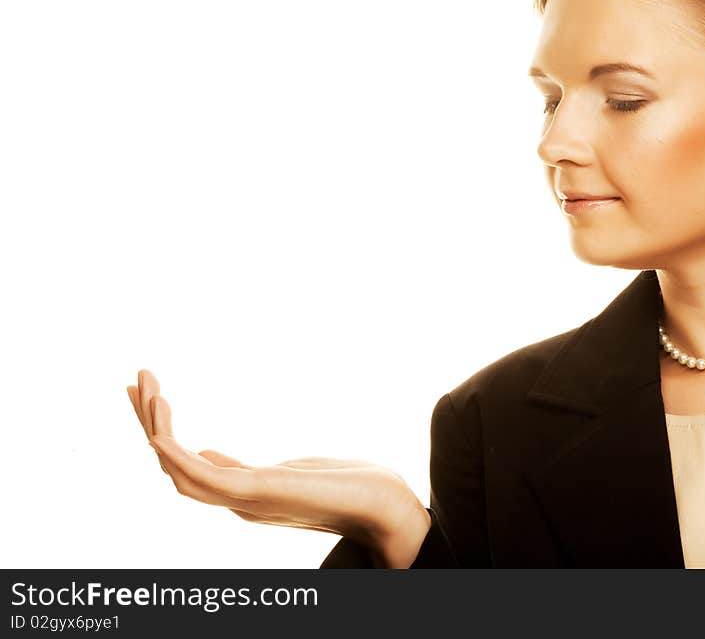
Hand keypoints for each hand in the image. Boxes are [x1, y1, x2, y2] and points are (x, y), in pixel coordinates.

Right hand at [126, 369, 429, 565]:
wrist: (386, 508)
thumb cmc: (347, 487)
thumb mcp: (287, 469)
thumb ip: (239, 466)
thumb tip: (207, 449)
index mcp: (240, 493)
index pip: (184, 465)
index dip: (159, 432)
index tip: (150, 395)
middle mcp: (234, 501)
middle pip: (171, 467)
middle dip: (148, 423)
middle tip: (134, 381)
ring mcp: (243, 501)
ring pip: (175, 470)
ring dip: (154, 427)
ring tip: (145, 384)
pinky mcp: (256, 493)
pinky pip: (198, 476)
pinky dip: (172, 450)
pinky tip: (160, 420)